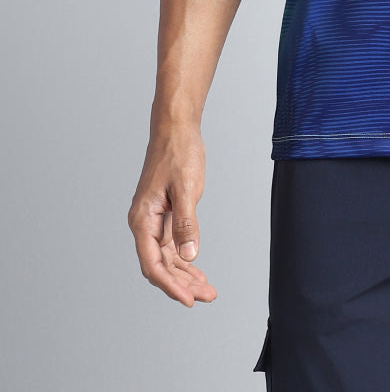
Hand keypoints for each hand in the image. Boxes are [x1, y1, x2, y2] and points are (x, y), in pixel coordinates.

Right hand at [128, 123, 217, 305]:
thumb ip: (186, 223)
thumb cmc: (178, 153)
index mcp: (142, 219)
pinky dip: (185, 259)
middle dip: (182, 284)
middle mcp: (144, 223)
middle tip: (208, 296)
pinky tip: (197, 270)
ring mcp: (153, 220)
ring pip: (167, 258)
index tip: (189, 300)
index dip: (170, 285)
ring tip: (207, 290)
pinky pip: (172, 245)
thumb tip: (188, 256)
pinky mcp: (164, 215)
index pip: (153, 264)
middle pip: (160, 266)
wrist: (176, 128)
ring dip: (185, 275)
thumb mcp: (185, 188)